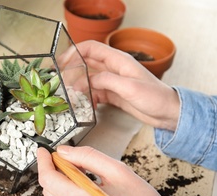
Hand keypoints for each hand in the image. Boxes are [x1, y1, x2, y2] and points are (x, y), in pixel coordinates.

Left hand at [37, 145, 183, 195]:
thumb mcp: (118, 171)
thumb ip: (87, 157)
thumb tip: (64, 152)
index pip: (48, 180)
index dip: (43, 163)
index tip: (44, 153)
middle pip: (50, 193)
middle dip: (55, 175)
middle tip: (69, 164)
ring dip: (65, 191)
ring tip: (87, 185)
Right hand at [58, 40, 179, 130]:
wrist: (167, 113)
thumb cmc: (156, 98)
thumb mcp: (130, 88)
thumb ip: (108, 81)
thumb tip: (89, 80)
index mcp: (118, 61)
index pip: (91, 48)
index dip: (74, 52)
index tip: (61, 62)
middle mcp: (113, 69)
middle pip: (86, 63)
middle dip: (72, 70)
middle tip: (60, 80)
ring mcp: (112, 81)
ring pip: (89, 79)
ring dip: (79, 87)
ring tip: (72, 96)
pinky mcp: (113, 94)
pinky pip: (95, 93)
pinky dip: (88, 98)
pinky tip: (86, 105)